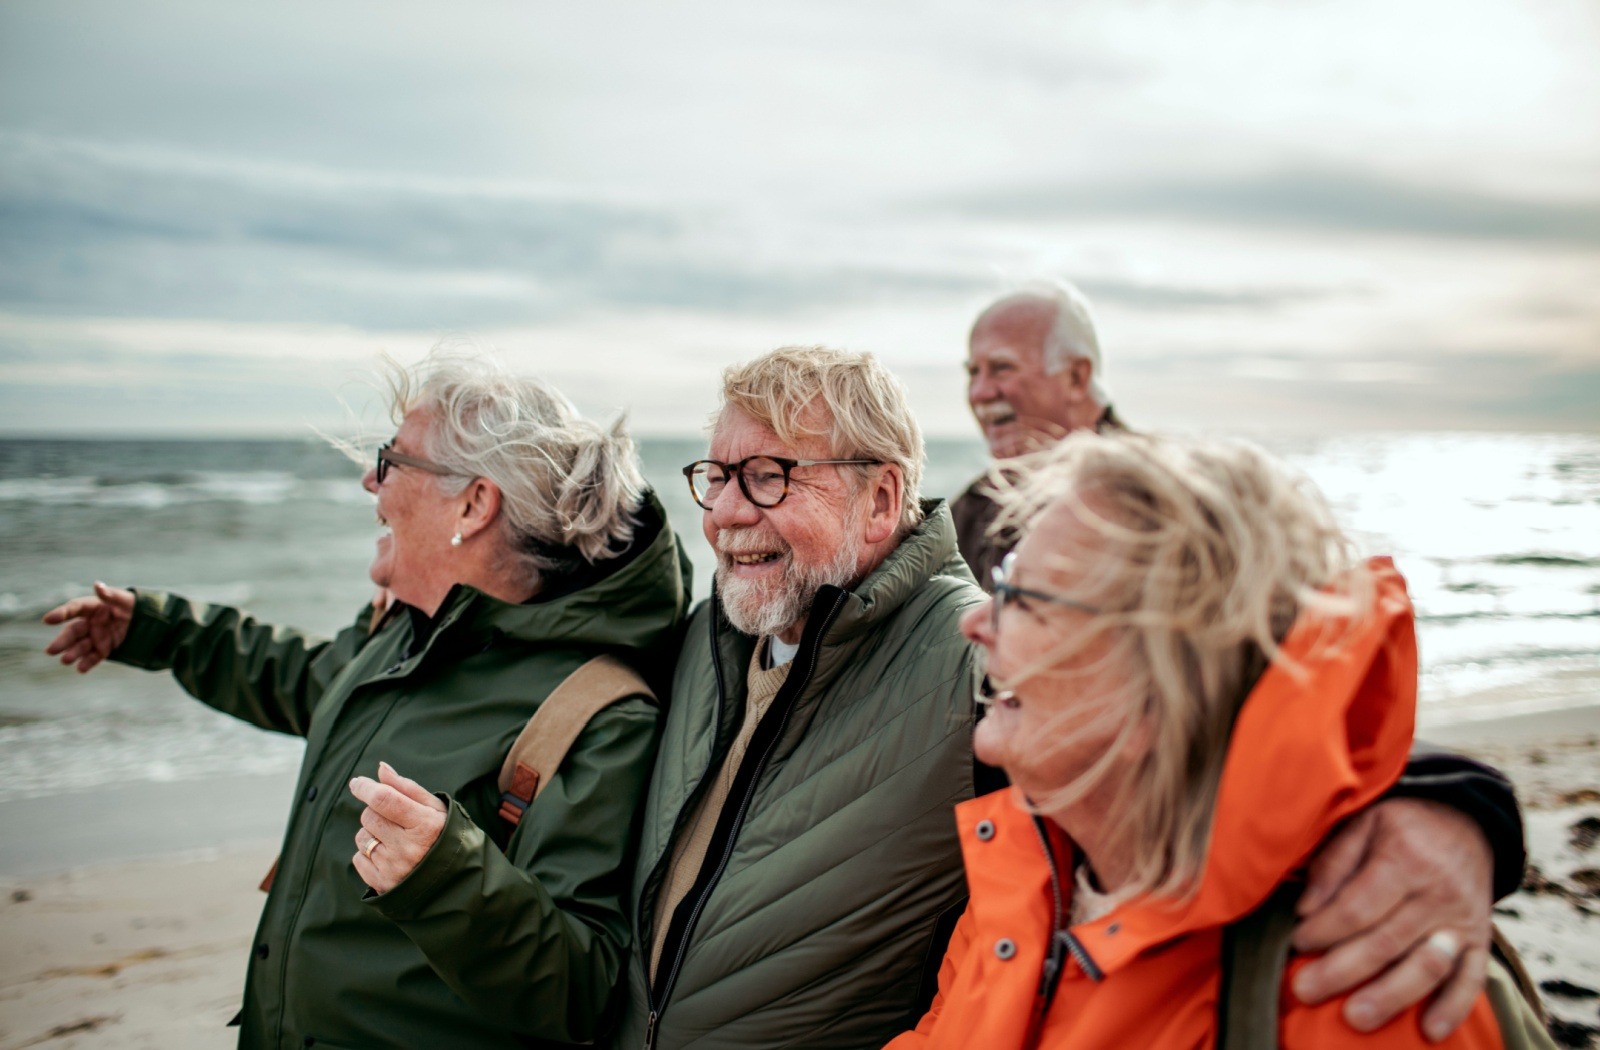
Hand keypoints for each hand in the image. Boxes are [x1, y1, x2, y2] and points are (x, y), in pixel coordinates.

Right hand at [42, 582, 134, 672]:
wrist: (149, 622)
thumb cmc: (134, 606)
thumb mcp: (127, 600)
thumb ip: (112, 595)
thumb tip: (97, 585)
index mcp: (92, 607)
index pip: (74, 609)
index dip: (61, 613)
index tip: (47, 620)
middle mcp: (90, 623)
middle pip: (73, 632)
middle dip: (62, 641)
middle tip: (50, 651)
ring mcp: (96, 637)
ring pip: (81, 646)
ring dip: (72, 653)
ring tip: (65, 660)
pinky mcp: (103, 650)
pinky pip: (94, 657)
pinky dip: (87, 663)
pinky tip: (81, 669)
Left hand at [349, 761, 447, 893]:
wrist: (452, 879)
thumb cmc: (442, 836)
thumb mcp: (434, 809)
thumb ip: (406, 787)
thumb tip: (381, 769)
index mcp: (425, 825)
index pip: (384, 799)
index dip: (366, 788)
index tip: (357, 783)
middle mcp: (409, 848)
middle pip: (369, 816)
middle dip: (375, 812)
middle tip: (393, 819)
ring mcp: (394, 868)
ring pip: (362, 837)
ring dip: (372, 834)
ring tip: (393, 840)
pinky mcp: (382, 884)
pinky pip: (358, 858)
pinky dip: (368, 854)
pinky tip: (388, 857)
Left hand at [1291, 798, 1492, 1041]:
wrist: (1467, 822)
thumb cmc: (1402, 824)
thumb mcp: (1364, 822)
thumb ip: (1333, 863)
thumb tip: (1306, 909)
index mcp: (1405, 858)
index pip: (1358, 906)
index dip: (1324, 930)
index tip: (1296, 943)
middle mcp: (1438, 892)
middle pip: (1386, 941)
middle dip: (1342, 971)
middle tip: (1305, 990)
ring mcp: (1462, 920)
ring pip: (1426, 966)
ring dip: (1390, 997)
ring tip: (1355, 1018)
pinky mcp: (1480, 940)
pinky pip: (1471, 979)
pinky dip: (1453, 1007)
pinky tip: (1429, 1030)